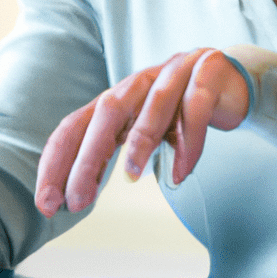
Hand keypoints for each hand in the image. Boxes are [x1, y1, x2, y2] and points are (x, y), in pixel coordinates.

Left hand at [34, 49, 248, 216]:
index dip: (56, 162)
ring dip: (141, 138)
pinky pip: (197, 107)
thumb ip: (112, 152)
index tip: (46, 203)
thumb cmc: (177, 111)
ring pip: (152, 102)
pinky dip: (190, 141)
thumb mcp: (139, 130)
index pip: (75, 125)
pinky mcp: (209, 75)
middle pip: (106, 112)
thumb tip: (75, 192)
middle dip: (87, 157)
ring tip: (131, 176)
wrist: (230, 79)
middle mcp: (139, 83)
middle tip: (77, 201)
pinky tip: (182, 173)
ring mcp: (175, 74)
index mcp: (116, 98)